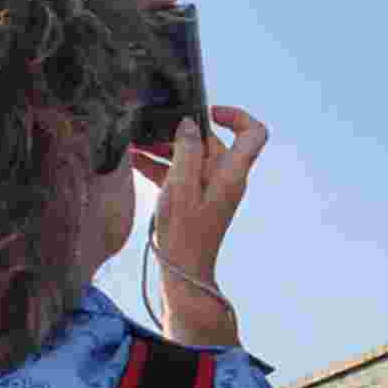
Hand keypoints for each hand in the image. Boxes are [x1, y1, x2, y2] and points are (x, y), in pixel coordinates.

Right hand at [130, 106, 268, 327]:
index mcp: (231, 174)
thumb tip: (189, 124)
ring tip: (134, 142)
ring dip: (164, 148)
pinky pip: (180, 174)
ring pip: (191, 157)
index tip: (208, 112)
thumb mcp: (181, 188)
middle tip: (148, 127)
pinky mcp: (194, 200)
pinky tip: (134, 162)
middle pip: (211, 143)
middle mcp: (225, 178)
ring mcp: (209, 189)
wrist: (183, 274)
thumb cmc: (184, 235)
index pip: (253, 133)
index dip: (236, 116)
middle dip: (180, 132)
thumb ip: (187, 152)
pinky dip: (161, 166)